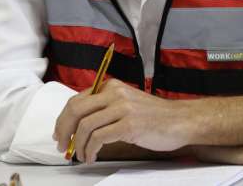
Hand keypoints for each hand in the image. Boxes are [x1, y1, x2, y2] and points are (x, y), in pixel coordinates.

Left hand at [53, 79, 193, 162]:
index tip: (59, 134)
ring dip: (78, 145)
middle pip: (76, 110)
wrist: (182, 120)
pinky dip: (91, 149)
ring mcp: (121, 108)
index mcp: (110, 86)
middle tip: (62, 146)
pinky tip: (92, 157)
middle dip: (64, 130)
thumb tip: (78, 124)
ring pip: (85, 125)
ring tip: (81, 156)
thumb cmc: (154, 116)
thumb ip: (105, 108)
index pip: (76, 101)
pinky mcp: (129, 125)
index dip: (63, 119)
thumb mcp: (125, 104)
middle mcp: (113, 93)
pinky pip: (99, 138)